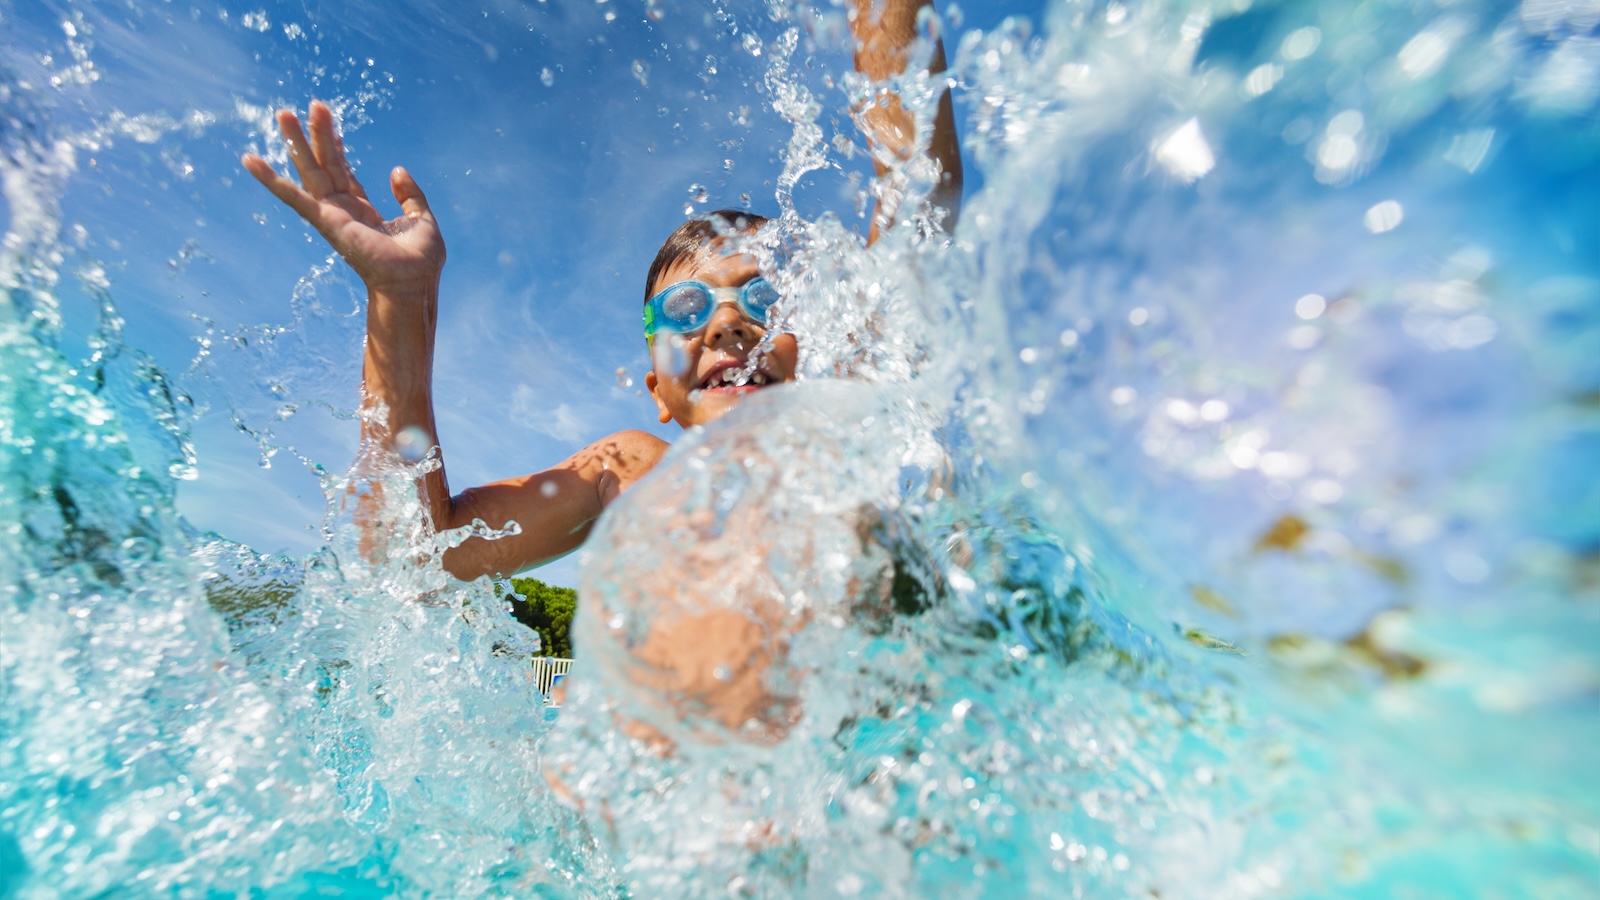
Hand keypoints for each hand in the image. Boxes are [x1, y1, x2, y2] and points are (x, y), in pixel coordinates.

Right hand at [241, 101, 444, 293]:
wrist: (414, 283)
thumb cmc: (420, 261)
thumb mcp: (422, 219)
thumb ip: (410, 195)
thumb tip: (396, 170)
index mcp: (364, 211)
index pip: (345, 174)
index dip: (339, 150)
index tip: (333, 127)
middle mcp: (344, 211)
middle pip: (326, 165)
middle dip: (318, 135)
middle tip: (314, 104)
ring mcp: (332, 215)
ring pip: (310, 171)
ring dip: (297, 142)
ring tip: (284, 113)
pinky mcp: (325, 221)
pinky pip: (294, 197)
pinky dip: (271, 179)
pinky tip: (250, 160)